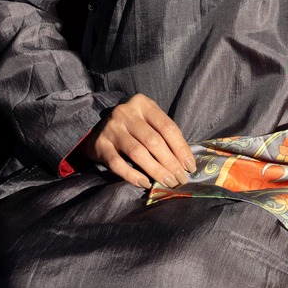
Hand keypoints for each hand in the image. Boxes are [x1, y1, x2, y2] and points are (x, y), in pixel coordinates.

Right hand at [82, 95, 196, 191]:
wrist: (97, 129)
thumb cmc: (131, 127)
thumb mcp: (148, 121)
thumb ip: (163, 134)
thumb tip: (185, 161)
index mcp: (143, 104)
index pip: (168, 127)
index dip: (181, 149)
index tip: (190, 167)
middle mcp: (126, 113)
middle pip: (154, 141)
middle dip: (170, 163)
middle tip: (180, 179)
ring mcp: (112, 128)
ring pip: (137, 152)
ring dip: (156, 170)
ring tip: (167, 182)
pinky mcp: (100, 144)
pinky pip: (118, 164)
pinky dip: (133, 175)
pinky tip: (145, 183)